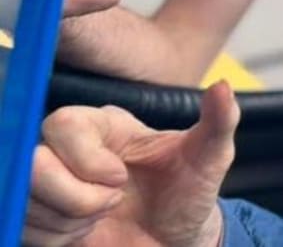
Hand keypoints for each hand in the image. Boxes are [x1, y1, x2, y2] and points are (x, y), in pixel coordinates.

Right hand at [23, 81, 238, 245]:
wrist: (177, 240)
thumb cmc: (190, 192)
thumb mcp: (211, 157)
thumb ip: (219, 120)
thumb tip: (224, 85)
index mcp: (104, 125)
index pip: (62, 124)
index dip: (85, 158)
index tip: (119, 180)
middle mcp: (68, 149)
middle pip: (32, 164)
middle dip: (76, 197)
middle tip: (112, 203)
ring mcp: (49, 183)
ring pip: (26, 201)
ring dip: (70, 221)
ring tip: (104, 216)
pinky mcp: (38, 216)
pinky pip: (23, 229)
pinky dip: (58, 238)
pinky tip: (87, 232)